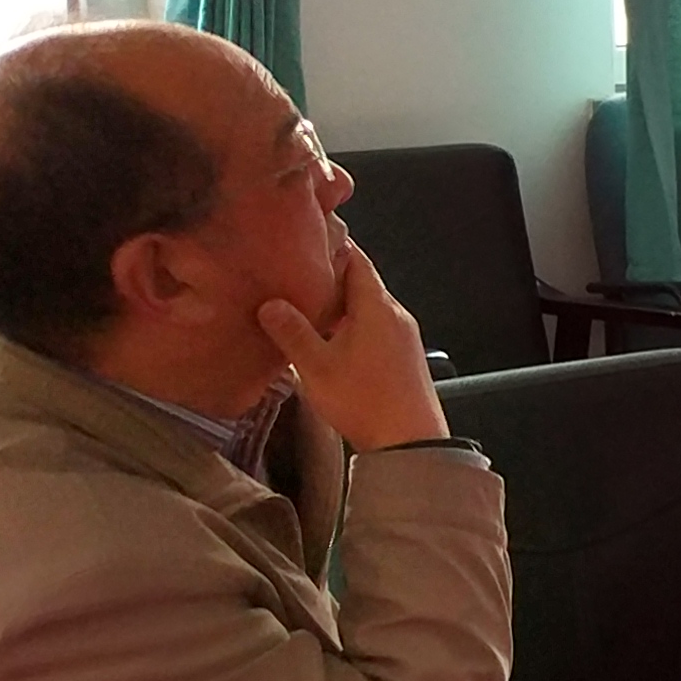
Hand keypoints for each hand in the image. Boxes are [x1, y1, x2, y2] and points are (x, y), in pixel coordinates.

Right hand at [254, 236, 447, 452]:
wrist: (410, 440)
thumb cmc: (364, 399)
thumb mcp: (317, 366)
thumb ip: (293, 332)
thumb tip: (270, 303)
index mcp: (376, 306)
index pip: (356, 260)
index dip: (331, 247)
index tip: (304, 239)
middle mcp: (395, 314)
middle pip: (360, 283)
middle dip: (328, 277)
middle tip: (291, 274)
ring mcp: (403, 335)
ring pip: (365, 307)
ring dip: (337, 305)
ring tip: (301, 305)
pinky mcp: (403, 355)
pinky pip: (374, 327)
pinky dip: (349, 324)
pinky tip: (327, 339)